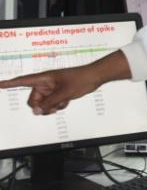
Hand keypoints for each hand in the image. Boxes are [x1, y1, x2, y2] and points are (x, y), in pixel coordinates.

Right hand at [0, 50, 131, 114]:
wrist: (94, 78)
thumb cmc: (80, 79)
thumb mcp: (63, 94)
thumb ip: (48, 104)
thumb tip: (36, 111)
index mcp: (44, 78)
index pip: (23, 81)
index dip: (9, 83)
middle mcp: (46, 83)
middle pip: (33, 100)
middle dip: (41, 106)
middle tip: (53, 106)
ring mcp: (52, 88)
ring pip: (42, 104)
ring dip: (51, 107)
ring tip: (62, 102)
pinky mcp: (58, 92)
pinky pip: (51, 104)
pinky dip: (57, 105)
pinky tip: (66, 101)